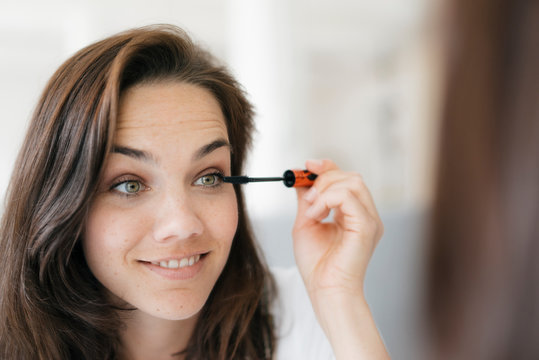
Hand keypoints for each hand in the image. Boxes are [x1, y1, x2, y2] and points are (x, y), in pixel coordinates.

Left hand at [293, 159, 383, 301]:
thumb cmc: (317, 264)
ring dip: (326, 189)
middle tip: (307, 197)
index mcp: (353, 213)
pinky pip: (350, 197)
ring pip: (353, 182)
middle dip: (324, 178)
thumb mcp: (306, 223)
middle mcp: (365, 214)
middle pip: (351, 176)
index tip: (308, 165)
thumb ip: (307, 200)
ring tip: (312, 210)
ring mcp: (369, 220)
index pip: (347, 178)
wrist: (324, 290)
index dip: (328, 167)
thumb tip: (300, 178)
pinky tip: (316, 215)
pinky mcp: (367, 226)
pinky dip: (328, 199)